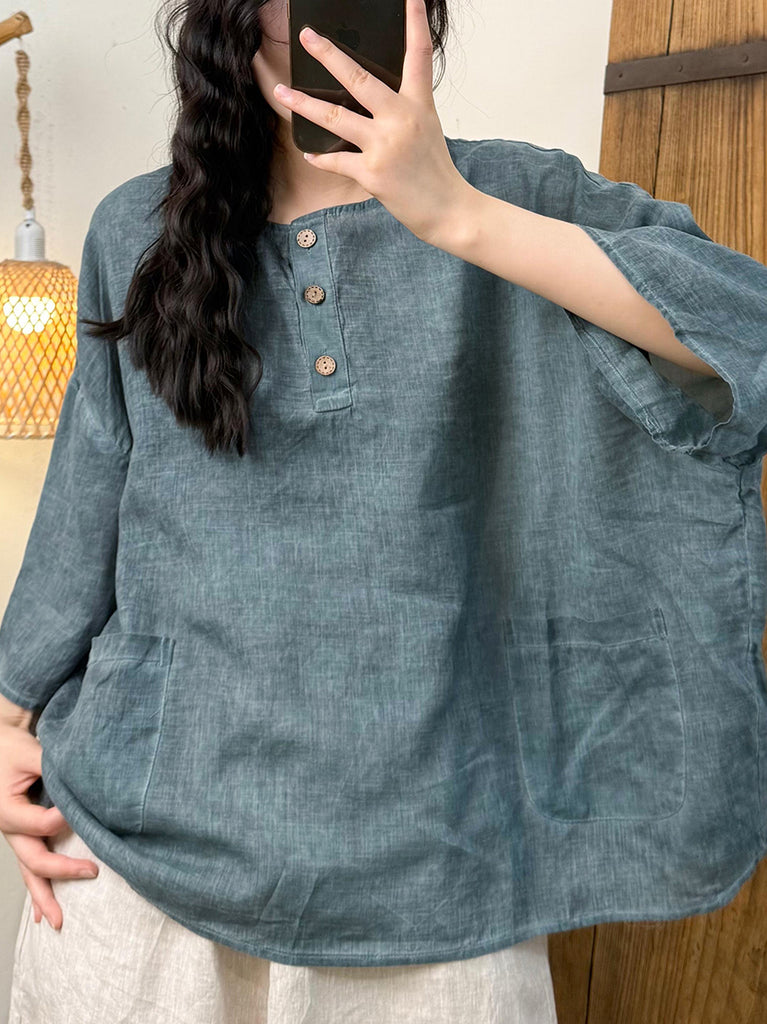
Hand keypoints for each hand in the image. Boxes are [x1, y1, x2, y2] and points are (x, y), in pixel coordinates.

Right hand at [0, 719, 98, 929]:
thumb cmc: (9, 748)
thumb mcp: (31, 753)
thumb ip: (54, 771)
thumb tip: (84, 788)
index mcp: (8, 811)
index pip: (43, 824)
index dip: (66, 818)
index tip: (85, 809)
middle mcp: (8, 828)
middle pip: (33, 859)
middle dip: (62, 871)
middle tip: (93, 872)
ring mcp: (13, 835)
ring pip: (28, 870)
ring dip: (43, 896)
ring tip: (58, 921)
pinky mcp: (19, 834)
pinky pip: (27, 864)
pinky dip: (36, 887)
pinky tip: (39, 912)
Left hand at [273, 0, 470, 240]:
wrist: (448, 210)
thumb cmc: (436, 172)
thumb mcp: (427, 130)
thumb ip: (401, 111)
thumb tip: (367, 101)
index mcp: (419, 104)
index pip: (418, 54)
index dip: (414, 21)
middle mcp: (401, 119)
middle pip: (358, 79)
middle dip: (329, 55)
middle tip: (307, 37)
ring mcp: (384, 145)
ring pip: (335, 118)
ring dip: (304, 104)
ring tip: (283, 92)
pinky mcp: (372, 173)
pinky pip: (336, 160)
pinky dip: (321, 158)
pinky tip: (310, 153)